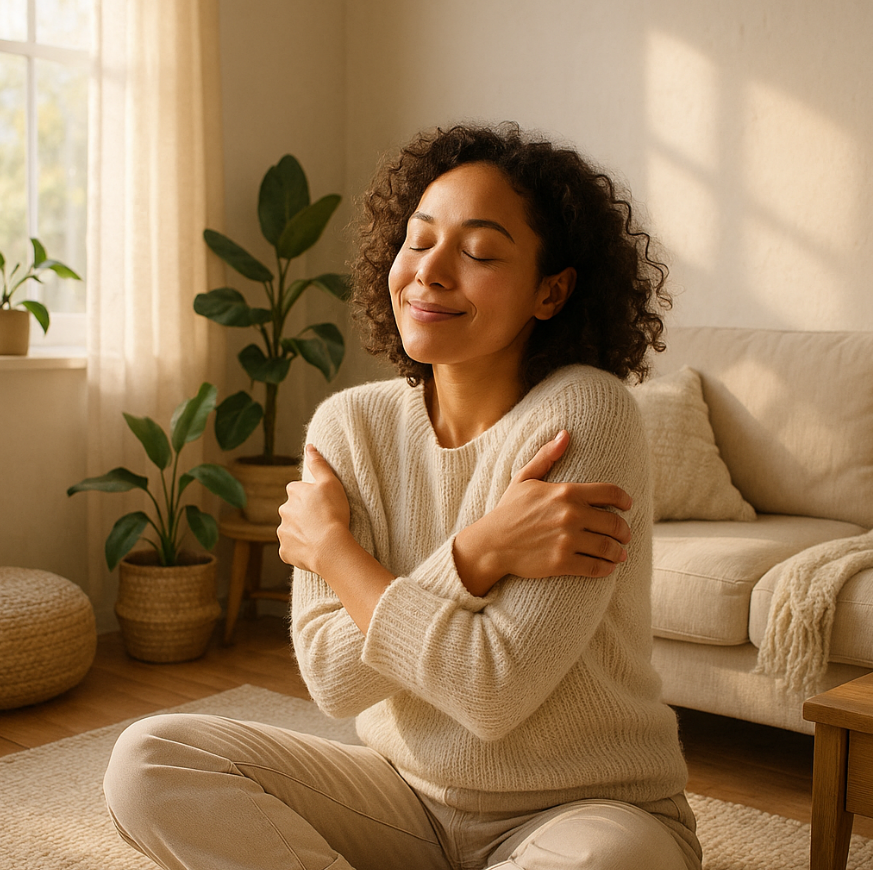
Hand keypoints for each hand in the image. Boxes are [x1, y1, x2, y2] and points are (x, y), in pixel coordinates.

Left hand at [278, 444, 350, 573]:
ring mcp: (283, 532)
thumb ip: (318, 464)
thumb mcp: (331, 483)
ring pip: (291, 530)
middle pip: (293, 510)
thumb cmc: (333, 513)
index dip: (311, 497)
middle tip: (322, 521)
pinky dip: (300, 549)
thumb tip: (309, 446)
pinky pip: (291, 548)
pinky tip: (313, 549)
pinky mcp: (284, 551)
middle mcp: (283, 511)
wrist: (330, 547)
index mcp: (293, 493)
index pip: (298, 490)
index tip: (322, 504)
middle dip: (303, 514)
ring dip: (302, 532)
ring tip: (320, 537)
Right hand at [453, 430, 632, 595]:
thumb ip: (546, 456)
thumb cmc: (509, 510)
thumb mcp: (524, 478)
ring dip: (619, 552)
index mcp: (565, 492)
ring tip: (620, 554)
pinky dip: (606, 569)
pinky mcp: (562, 563)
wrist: (491, 544)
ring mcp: (567, 540)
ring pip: (609, 547)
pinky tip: (607, 567)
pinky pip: (595, 568)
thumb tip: (565, 434)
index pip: (610, 492)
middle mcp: (570, 515)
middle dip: (624, 531)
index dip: (624, 500)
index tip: (628, 506)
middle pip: (614, 523)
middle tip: (625, 535)